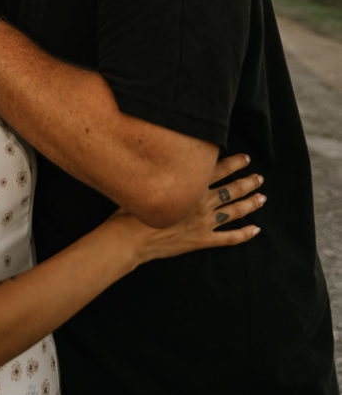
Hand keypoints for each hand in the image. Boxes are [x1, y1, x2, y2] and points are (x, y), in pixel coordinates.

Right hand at [130, 153, 263, 262]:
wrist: (132, 238)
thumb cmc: (135, 208)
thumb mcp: (148, 181)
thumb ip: (163, 170)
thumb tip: (165, 155)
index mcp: (191, 186)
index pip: (219, 170)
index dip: (234, 163)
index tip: (246, 159)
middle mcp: (201, 202)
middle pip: (232, 190)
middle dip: (248, 183)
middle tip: (259, 178)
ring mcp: (204, 223)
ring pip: (234, 211)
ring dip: (251, 204)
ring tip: (262, 198)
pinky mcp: (202, 240)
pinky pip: (229, 238)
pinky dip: (244, 234)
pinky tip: (255, 230)